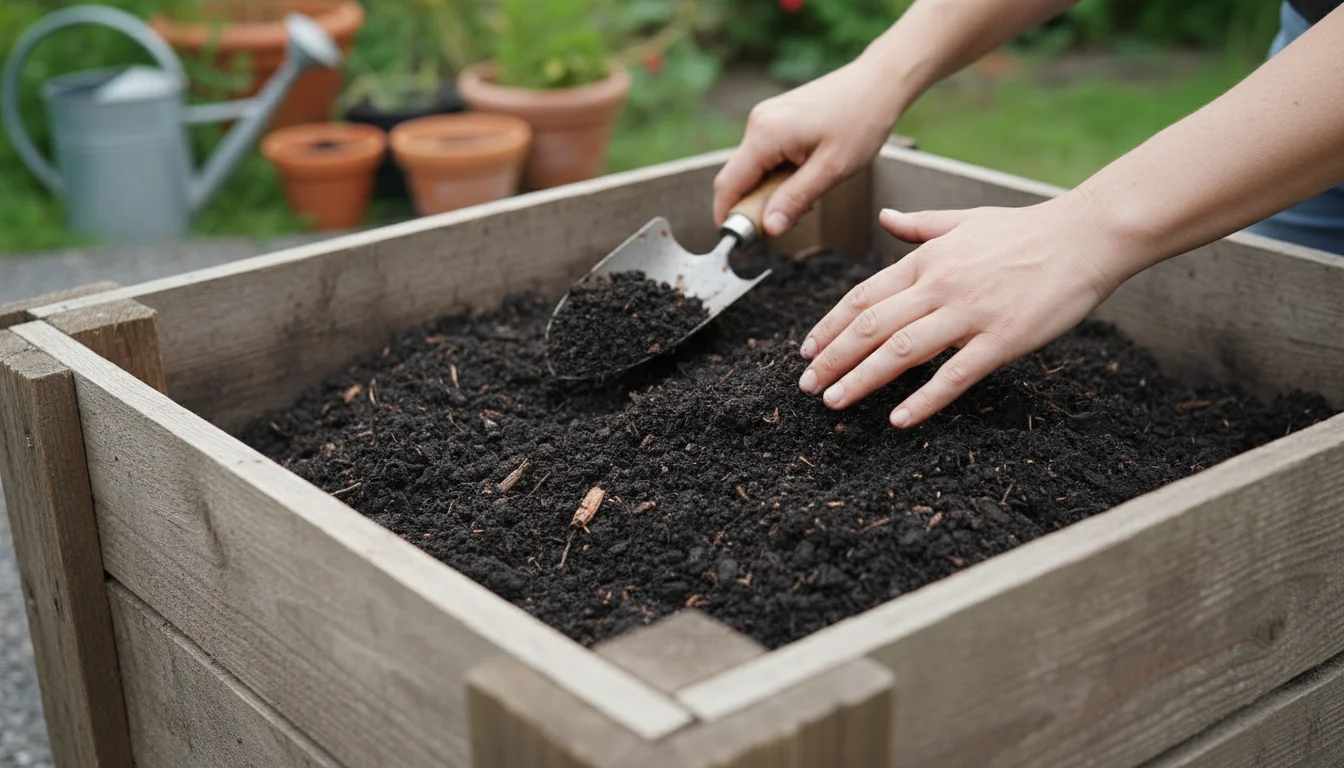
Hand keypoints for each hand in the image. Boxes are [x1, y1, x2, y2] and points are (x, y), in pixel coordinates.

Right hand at [713, 60, 904, 236]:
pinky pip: (765, 154)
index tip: (741, 241)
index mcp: (765, 135)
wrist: (879, 82)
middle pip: (738, 178)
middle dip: (754, 206)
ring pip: (752, 168)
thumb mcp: (831, 170)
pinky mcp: (776, 117)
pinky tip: (807, 174)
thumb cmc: (861, 121)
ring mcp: (765, 117)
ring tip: (808, 193)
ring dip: (770, 190)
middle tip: (787, 220)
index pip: (728, 185)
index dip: (728, 216)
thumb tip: (768, 229)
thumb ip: (795, 200)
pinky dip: (777, 173)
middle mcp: (758, 123)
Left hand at [796, 194, 1137, 427]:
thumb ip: (919, 225)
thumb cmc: (1026, 230)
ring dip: (862, 379)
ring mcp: (970, 314)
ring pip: (901, 352)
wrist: (1086, 236)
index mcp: (927, 260)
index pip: (863, 297)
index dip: (829, 326)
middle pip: (871, 327)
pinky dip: (923, 399)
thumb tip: (884, 218)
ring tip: (834, 402)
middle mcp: (940, 286)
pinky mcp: (1001, 340)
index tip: (807, 351)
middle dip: (833, 358)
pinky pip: (954, 375)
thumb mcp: (964, 219)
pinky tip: (899, 419)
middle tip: (807, 385)